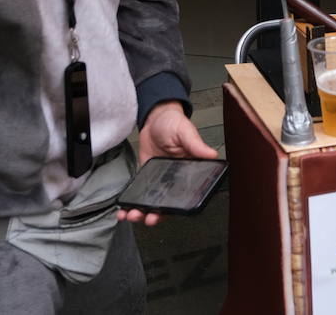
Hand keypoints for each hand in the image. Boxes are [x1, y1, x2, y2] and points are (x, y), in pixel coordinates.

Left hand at [117, 101, 216, 226]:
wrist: (155, 118)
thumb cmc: (174, 124)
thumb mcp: (186, 132)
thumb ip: (196, 145)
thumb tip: (212, 155)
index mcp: (187, 173)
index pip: (184, 196)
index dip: (176, 208)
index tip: (166, 214)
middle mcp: (173, 180)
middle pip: (165, 204)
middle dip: (155, 215)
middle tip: (148, 218)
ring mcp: (158, 180)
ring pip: (150, 203)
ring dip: (141, 213)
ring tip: (132, 216)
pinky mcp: (145, 177)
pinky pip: (138, 193)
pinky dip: (131, 202)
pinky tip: (123, 209)